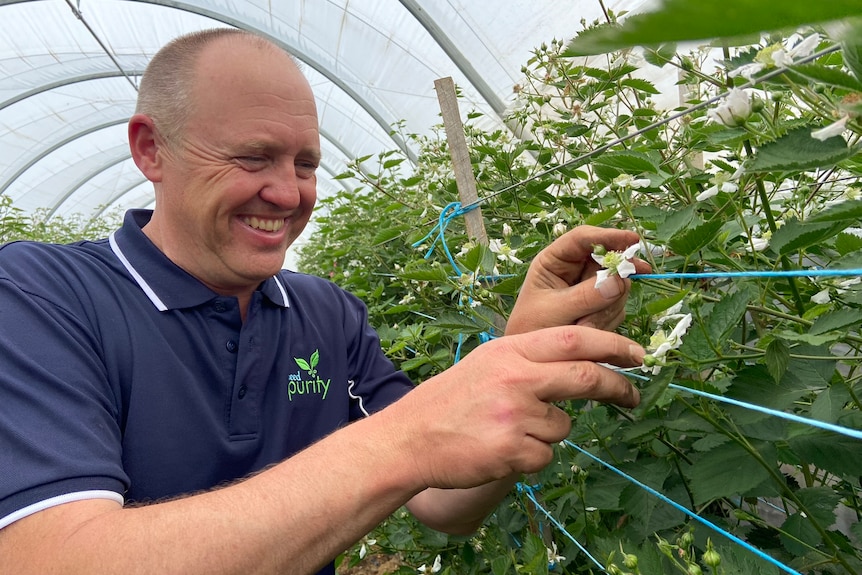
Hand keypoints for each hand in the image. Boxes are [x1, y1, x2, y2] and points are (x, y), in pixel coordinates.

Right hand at [390, 325, 643, 489]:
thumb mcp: (487, 364)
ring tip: (506, 430)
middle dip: (616, 386)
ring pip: (562, 424)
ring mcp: (516, 415)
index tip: (637, 355)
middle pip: (585, 376)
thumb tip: (579, 365)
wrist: (409, 438)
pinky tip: (499, 449)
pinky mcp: (514, 450)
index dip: (612, 346)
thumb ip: (528, 361)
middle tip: (632, 395)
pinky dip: (530, 456)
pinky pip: (545, 455)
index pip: (574, 339)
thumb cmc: (449, 401)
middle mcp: (516, 378)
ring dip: (547, 431)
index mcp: (510, 351)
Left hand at [506, 226, 650, 334]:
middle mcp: (575, 270)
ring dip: (607, 307)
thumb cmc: (531, 329)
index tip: (633, 240)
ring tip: (584, 325)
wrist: (533, 361)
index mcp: (555, 260)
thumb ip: (586, 296)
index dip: (609, 236)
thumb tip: (619, 280)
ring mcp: (590, 287)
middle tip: (615, 297)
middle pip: (608, 261)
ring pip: (617, 285)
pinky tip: (589, 330)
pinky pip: (617, 306)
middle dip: (614, 280)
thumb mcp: (555, 311)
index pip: (583, 238)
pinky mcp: (600, 305)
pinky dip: (607, 320)